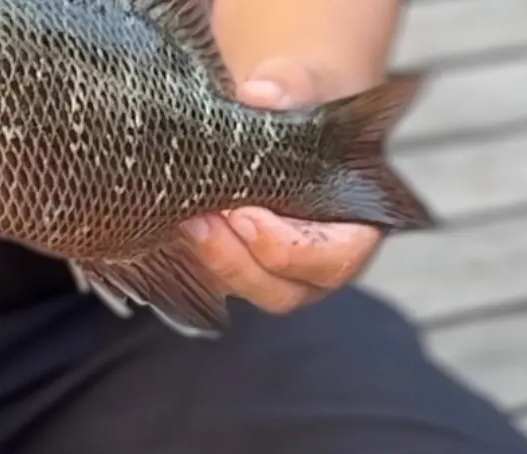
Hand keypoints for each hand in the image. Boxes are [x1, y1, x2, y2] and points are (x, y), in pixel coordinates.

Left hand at [181, 57, 383, 314]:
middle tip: (204, 220)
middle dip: (236, 260)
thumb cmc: (304, 108)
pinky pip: (210, 283)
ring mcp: (271, 276)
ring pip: (241, 291)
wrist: (275, 117)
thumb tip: (259, 93)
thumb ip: (290, 89)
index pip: (333, 261)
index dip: (287, 246)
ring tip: (185, 219)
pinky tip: (172, 225)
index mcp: (354, 233)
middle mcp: (313, 267)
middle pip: (279, 291)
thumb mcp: (305, 88)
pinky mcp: (230, 272)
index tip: (246, 215)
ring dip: (209, 261)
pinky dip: (189, 259)